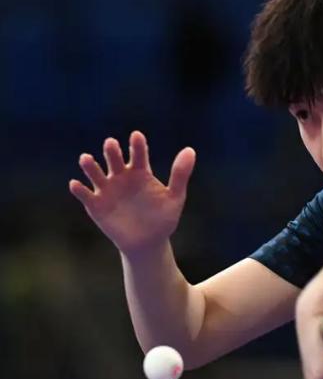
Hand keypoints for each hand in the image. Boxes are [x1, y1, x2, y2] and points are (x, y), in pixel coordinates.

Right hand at [69, 130, 195, 255]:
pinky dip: (80, 190)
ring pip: (96, 174)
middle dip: (112, 152)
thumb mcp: (175, 197)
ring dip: (90, 166)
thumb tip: (190, 150)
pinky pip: (86, 195)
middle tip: (111, 143)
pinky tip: (76, 184)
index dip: (137, 146)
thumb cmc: (163, 218)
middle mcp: (122, 176)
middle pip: (115, 160)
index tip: (136, 136)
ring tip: (86, 158)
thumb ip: (180, 174)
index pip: (138, 154)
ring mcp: (107, 190)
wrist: (148, 243)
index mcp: (141, 172)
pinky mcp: (96, 205)